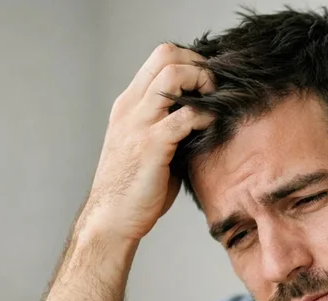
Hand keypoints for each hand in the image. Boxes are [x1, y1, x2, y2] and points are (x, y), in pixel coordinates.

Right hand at [77, 43, 215, 248]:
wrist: (111, 219)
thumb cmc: (134, 188)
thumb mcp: (149, 146)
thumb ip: (169, 126)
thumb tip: (205, 117)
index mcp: (129, 104)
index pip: (160, 57)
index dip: (191, 61)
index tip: (210, 80)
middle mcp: (131, 107)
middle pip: (166, 54)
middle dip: (199, 63)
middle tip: (216, 87)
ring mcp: (139, 123)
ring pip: (173, 74)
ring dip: (202, 81)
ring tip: (215, 102)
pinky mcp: (151, 145)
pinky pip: (185, 116)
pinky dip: (206, 115)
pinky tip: (213, 125)